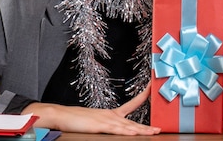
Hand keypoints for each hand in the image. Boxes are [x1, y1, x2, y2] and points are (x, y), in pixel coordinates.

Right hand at [21, 86, 159, 135]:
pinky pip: (118, 129)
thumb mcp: (94, 121)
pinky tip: (136, 133)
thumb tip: (115, 128)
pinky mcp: (101, 126)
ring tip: (155, 132)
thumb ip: (104, 124)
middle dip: (148, 125)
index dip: (144, 96)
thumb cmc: (75, 119)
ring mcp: (107, 120)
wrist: (61, 114)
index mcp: (111, 113)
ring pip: (129, 127)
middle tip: (161, 126)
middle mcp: (112, 116)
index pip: (133, 104)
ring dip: (143, 131)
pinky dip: (128, 131)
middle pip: (134, 120)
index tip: (153, 89)